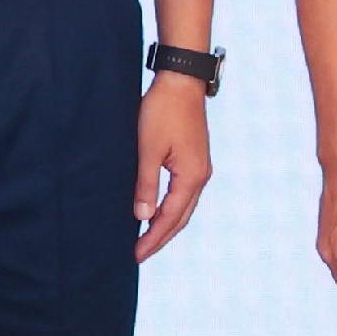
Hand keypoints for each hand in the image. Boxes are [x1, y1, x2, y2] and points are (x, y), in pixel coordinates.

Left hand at [133, 75, 211, 260]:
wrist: (181, 81)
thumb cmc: (162, 111)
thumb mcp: (149, 149)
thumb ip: (146, 184)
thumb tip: (142, 216)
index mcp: (191, 176)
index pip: (170, 217)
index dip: (153, 237)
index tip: (136, 254)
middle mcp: (201, 176)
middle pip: (181, 217)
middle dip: (160, 237)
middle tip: (139, 254)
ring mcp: (200, 168)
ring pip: (183, 207)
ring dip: (166, 224)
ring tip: (147, 238)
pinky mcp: (195, 159)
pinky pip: (183, 193)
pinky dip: (171, 208)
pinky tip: (158, 211)